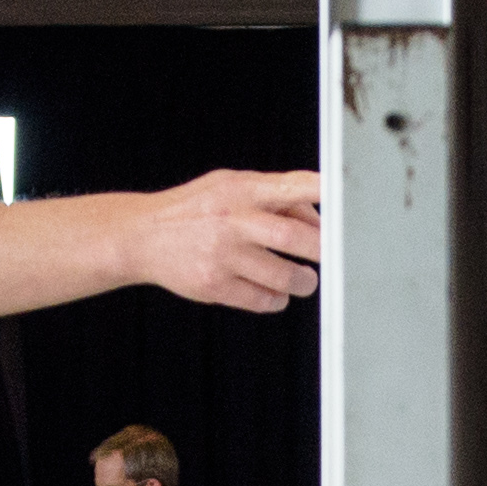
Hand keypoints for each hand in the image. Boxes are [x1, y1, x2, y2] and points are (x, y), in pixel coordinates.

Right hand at [128, 168, 325, 313]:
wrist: (142, 236)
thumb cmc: (195, 209)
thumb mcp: (229, 185)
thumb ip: (274, 195)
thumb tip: (318, 218)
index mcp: (240, 190)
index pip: (289, 187)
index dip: (321, 193)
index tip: (344, 200)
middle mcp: (231, 221)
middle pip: (292, 237)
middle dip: (322, 250)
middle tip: (330, 256)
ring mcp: (222, 256)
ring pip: (283, 276)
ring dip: (303, 281)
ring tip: (304, 279)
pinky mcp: (213, 287)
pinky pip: (262, 300)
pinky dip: (277, 298)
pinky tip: (274, 291)